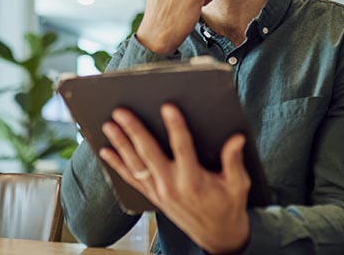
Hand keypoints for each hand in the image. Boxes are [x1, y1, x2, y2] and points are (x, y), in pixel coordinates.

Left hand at [99, 104, 250, 253]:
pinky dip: (117, 165)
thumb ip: (234, 160)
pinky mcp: (154, 196)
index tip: (167, 107)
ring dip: (120, 144)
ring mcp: (160, 192)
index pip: (182, 147)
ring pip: (135, 165)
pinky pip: (131, 179)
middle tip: (121, 112)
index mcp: (194, 180)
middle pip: (149, 153)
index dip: (175, 126)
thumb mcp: (237, 184)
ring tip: (109, 125)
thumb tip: (237, 139)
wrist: (218, 236)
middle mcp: (172, 186)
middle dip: (133, 131)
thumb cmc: (228, 207)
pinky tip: (106, 151)